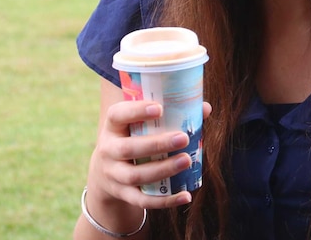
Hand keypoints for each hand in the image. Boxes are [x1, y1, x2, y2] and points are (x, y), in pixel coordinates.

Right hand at [88, 97, 212, 210]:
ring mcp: (113, 175)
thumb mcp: (137, 125)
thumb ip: (168, 115)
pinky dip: (165, 200)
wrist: (105, 174)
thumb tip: (205, 109)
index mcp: (112, 127)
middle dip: (157, 144)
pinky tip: (185, 196)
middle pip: (129, 148)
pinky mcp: (123, 195)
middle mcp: (108, 151)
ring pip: (136, 175)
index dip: (136, 111)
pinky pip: (143, 201)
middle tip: (183, 138)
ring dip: (163, 169)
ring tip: (187, 161)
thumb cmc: (132, 139)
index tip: (159, 108)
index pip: (117, 115)